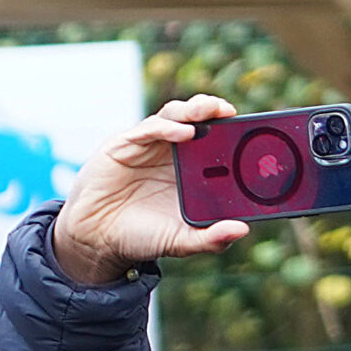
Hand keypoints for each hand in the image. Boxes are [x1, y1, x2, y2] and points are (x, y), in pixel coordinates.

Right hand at [51, 95, 249, 286]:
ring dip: (194, 110)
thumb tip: (243, 229)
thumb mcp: (180, 240)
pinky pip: (149, 128)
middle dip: (215, 112)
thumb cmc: (141, 235)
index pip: (215, 143)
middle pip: (197, 121)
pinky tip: (184, 132)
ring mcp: (148, 146)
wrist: (97, 239)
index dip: (231, 133)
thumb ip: (210, 238)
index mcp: (189, 171)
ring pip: (175, 116)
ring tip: (212, 111)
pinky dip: (167, 127)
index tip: (253, 132)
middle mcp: (171, 153)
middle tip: (231, 112)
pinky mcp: (124, 144)